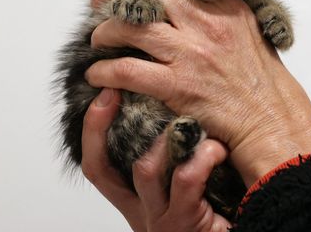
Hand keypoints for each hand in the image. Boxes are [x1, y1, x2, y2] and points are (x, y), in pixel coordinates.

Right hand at [82, 88, 231, 231]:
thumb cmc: (218, 213)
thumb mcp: (186, 185)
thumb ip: (172, 158)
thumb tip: (170, 114)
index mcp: (137, 201)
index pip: (97, 164)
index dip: (92, 129)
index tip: (102, 93)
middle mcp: (142, 211)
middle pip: (100, 168)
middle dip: (100, 125)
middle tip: (114, 90)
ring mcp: (161, 219)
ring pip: (144, 168)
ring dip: (168, 139)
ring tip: (193, 128)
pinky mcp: (186, 223)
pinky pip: (186, 178)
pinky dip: (202, 157)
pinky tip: (218, 150)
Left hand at [86, 0, 310, 185]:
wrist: (269, 117)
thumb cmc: (256, 76)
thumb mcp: (243, 27)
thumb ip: (212, 8)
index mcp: (220, 3)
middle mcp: (204, 21)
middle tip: (97, 4)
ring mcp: (191, 53)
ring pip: (130, 26)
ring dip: (104, 32)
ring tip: (98, 40)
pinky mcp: (179, 85)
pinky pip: (127, 70)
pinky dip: (104, 70)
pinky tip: (97, 74)